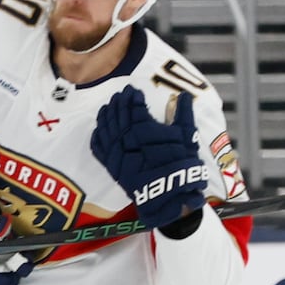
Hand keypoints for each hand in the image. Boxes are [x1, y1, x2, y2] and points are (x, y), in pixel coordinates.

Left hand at [90, 87, 207, 229]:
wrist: (169, 195)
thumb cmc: (181, 164)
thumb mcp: (187, 137)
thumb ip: (184, 114)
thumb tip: (184, 96)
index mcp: (144, 128)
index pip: (134, 107)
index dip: (132, 97)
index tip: (133, 90)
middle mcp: (126, 138)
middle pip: (118, 115)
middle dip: (118, 103)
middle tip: (120, 95)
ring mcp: (116, 152)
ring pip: (106, 128)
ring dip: (106, 115)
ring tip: (108, 106)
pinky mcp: (111, 166)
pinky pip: (99, 148)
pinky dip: (97, 135)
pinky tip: (98, 128)